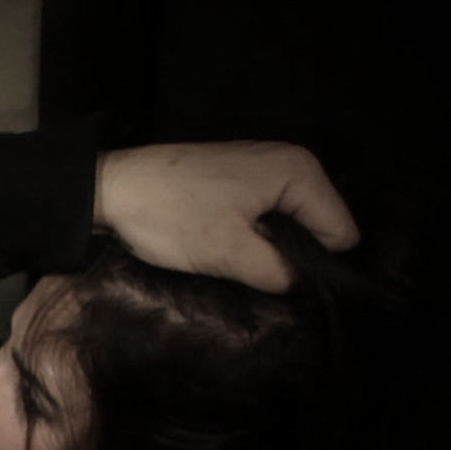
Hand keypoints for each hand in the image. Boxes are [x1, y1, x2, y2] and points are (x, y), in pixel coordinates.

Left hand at [93, 141, 358, 291]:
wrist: (109, 186)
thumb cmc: (169, 214)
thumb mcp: (228, 252)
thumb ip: (278, 272)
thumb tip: (301, 286)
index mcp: (300, 172)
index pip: (341, 234)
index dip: (315, 265)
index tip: (278, 277)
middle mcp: (291, 162)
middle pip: (317, 227)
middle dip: (291, 255)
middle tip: (251, 270)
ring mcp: (264, 168)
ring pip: (289, 225)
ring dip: (268, 248)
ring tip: (235, 258)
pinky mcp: (239, 179)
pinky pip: (265, 216)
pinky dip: (251, 235)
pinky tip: (223, 243)